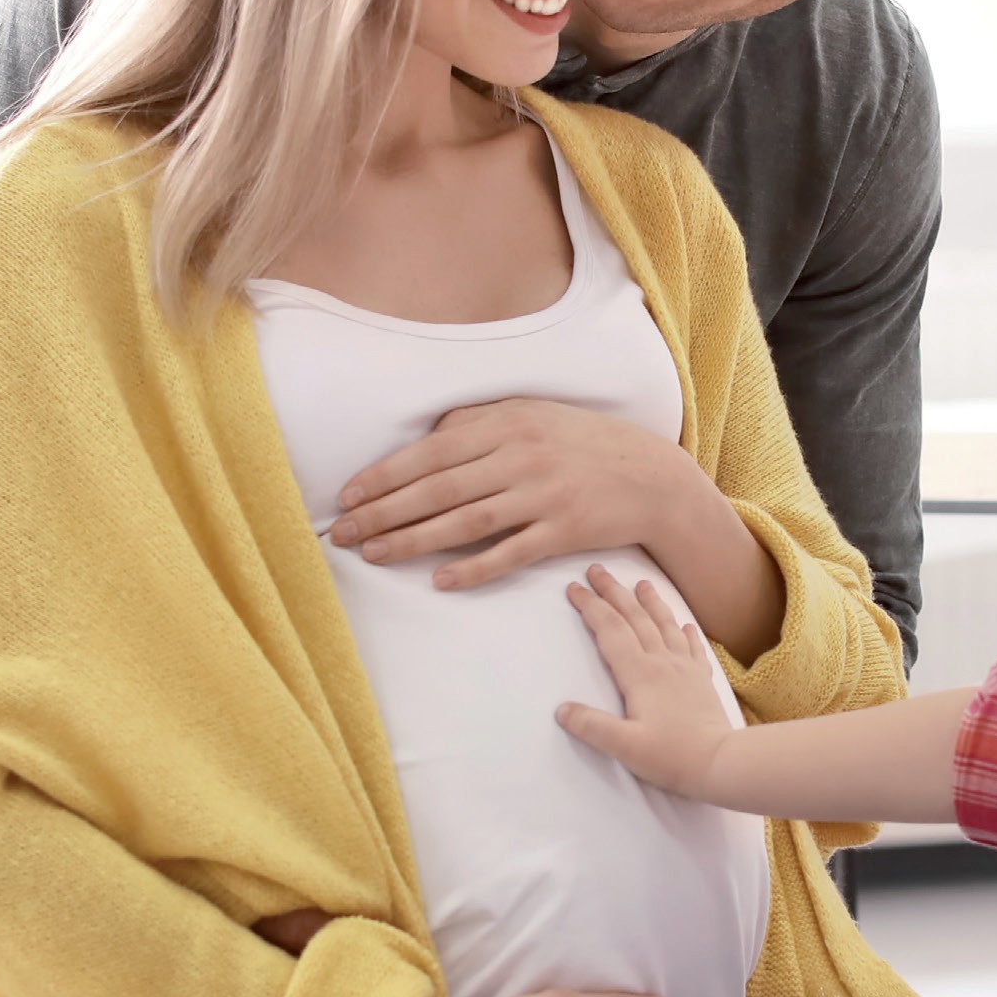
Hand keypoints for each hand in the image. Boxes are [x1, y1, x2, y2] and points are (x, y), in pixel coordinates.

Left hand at [331, 398, 677, 589]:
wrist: (652, 477)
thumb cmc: (583, 445)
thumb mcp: (533, 416)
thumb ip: (480, 423)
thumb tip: (427, 438)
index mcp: (507, 424)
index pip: (431, 452)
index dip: (385, 475)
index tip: (348, 495)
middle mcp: (521, 456)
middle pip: (438, 488)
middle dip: (384, 511)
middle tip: (343, 533)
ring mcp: (543, 495)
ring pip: (465, 521)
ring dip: (413, 540)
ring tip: (374, 555)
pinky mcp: (564, 531)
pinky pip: (510, 553)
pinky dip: (473, 568)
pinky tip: (440, 580)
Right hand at [556, 566, 740, 798]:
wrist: (722, 762)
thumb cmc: (672, 757)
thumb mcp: (624, 746)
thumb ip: (591, 726)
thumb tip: (562, 709)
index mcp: (640, 674)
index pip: (610, 630)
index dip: (590, 607)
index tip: (574, 588)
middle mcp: (663, 663)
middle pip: (635, 618)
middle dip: (613, 592)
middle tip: (597, 570)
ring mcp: (685, 669)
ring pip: (665, 625)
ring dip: (650, 602)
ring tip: (642, 583)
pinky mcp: (702, 681)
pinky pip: (693, 648)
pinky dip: (687, 632)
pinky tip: (686, 625)